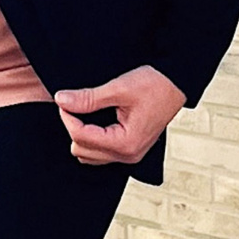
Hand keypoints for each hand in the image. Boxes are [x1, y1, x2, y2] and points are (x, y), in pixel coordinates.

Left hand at [53, 65, 187, 165]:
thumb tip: (62, 100)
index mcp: (126, 143)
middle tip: (75, 104)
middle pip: (82, 150)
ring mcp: (130, 155)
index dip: (68, 117)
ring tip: (85, 112)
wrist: (176, 83)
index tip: (64, 101)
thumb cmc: (155, 86)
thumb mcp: (119, 88)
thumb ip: (88, 98)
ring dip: (82, 135)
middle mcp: (128, 155)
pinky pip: (102, 153)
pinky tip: (94, 121)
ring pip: (90, 155)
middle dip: (73, 127)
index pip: (81, 138)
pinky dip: (93, 138)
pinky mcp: (130, 149)